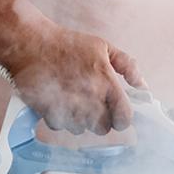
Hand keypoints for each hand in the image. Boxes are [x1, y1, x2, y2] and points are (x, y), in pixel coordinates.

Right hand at [5, 21, 144, 136]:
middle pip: (103, 129)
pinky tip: (58, 101)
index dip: (122, 117)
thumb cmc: (67, 44)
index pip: (124, 118)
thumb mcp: (103, 47)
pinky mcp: (49, 114)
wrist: (31, 43)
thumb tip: (142, 86)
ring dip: (79, 120)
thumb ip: (128, 66)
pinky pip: (60, 127)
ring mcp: (69, 109)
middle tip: (93, 104)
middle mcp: (90, 100)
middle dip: (100, 120)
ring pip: (81, 130)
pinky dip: (60, 118)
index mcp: (107, 84)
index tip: (117, 111)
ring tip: (73, 100)